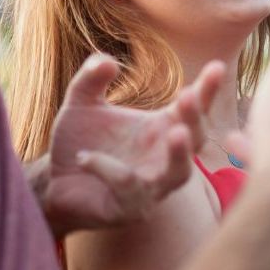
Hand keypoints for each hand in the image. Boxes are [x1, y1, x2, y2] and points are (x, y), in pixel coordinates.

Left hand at [34, 56, 223, 235]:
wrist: (52, 181)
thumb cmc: (79, 141)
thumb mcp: (81, 103)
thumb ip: (91, 79)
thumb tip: (107, 61)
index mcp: (161, 128)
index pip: (192, 107)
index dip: (207, 89)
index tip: (217, 66)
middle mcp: (164, 157)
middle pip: (196, 138)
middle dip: (195, 118)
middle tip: (188, 96)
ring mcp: (152, 186)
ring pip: (179, 173)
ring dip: (180, 154)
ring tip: (176, 132)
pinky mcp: (130, 208)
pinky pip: (129, 187)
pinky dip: (109, 168)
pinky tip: (85, 157)